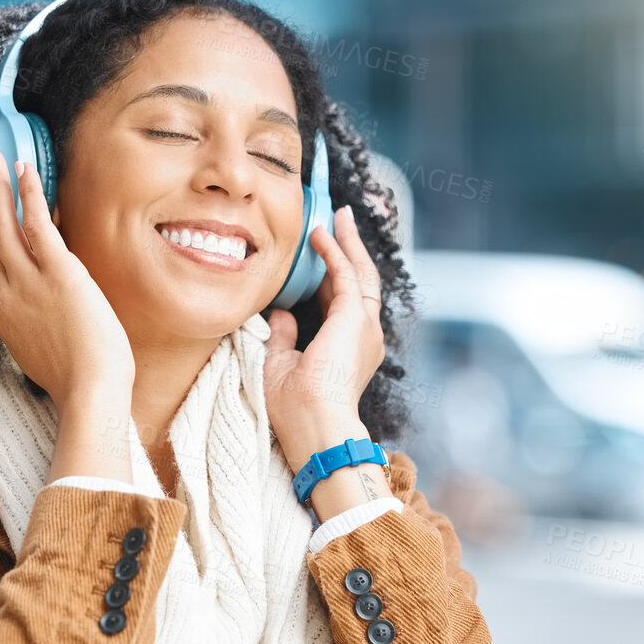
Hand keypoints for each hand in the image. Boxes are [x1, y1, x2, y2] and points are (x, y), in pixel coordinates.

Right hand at [0, 147, 134, 413]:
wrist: (89, 391)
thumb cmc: (74, 378)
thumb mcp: (35, 347)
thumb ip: (27, 319)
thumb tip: (35, 304)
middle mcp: (5, 292)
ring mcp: (28, 281)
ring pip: (0, 222)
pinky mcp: (58, 273)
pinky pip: (35, 224)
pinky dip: (28, 194)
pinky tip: (24, 170)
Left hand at [264, 204, 387, 469]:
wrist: (314, 426)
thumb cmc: (297, 409)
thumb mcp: (281, 365)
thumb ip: (282, 336)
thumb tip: (278, 312)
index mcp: (349, 348)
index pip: (342, 302)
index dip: (332, 275)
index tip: (321, 252)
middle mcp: (364, 336)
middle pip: (361, 281)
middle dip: (350, 249)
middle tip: (340, 220)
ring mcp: (365, 327)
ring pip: (360, 273)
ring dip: (347, 242)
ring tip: (337, 216)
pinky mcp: (355, 319)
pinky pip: (346, 274)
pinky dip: (333, 251)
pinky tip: (320, 234)